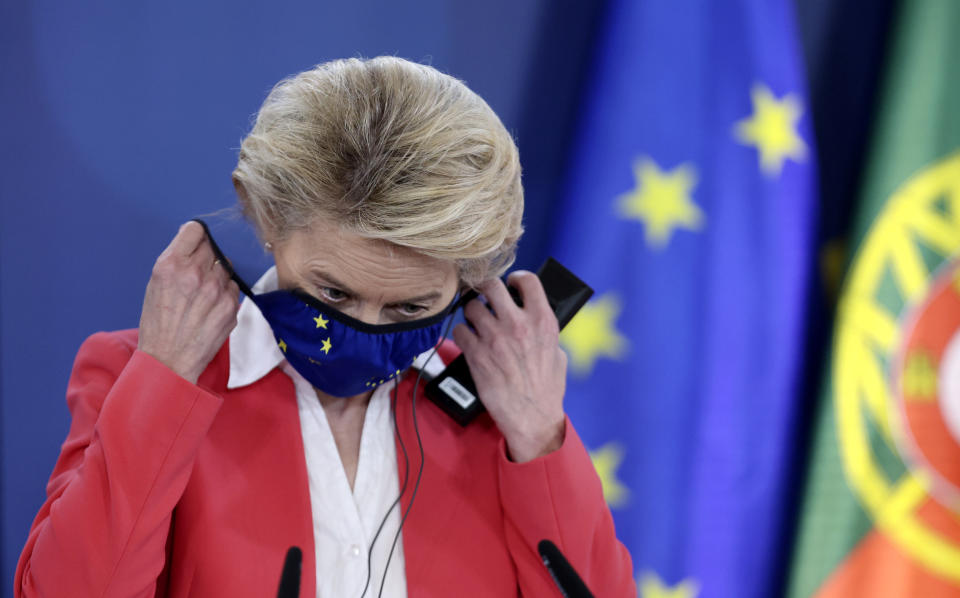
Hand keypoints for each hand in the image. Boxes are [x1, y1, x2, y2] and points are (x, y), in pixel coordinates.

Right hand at [138, 221, 239, 383]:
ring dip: (217, 274)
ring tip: (202, 293)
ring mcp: (216, 290)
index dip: (196, 236)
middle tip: (196, 275)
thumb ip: (176, 260)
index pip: (195, 230)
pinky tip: (211, 306)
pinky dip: (225, 292)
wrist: (169, 359)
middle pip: (212, 248)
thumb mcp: (156, 284)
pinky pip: (233, 287)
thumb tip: (194, 240)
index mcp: (171, 265)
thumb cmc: (158, 323)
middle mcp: (195, 274)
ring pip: (225, 266)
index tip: (195, 243)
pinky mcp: (231, 305)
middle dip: (205, 258)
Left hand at [452, 271, 566, 461]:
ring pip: (471, 307)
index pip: (527, 280)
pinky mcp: (476, 354)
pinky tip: (470, 342)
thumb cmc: (546, 389)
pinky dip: (463, 335)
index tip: (510, 284)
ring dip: (472, 313)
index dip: (515, 278)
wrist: (532, 418)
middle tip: (483, 296)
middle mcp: (518, 324)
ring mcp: (494, 338)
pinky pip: (460, 331)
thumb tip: (531, 315)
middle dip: (484, 288)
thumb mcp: (557, 353)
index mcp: (542, 321)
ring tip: (477, 322)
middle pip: (491, 285)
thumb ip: (543, 330)